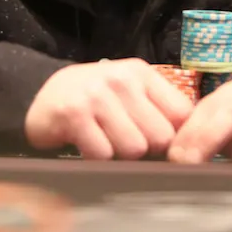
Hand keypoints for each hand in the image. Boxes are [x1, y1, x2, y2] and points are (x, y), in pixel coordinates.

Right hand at [25, 58, 193, 159]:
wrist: (39, 94)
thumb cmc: (93, 99)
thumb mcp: (128, 93)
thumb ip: (158, 109)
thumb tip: (192, 144)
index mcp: (141, 73)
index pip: (182, 114)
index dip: (175, 138)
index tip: (159, 145)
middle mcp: (121, 79)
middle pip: (160, 137)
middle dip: (145, 149)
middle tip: (122, 141)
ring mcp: (97, 95)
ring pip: (134, 148)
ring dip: (118, 155)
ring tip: (103, 140)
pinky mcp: (74, 114)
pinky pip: (102, 154)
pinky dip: (94, 158)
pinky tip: (85, 144)